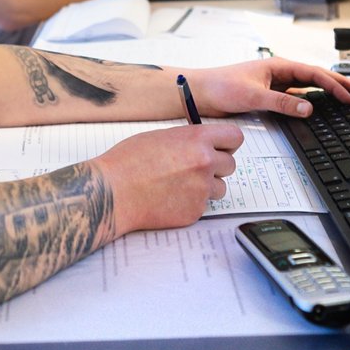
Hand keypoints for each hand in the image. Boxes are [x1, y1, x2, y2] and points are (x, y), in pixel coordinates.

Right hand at [94, 123, 242, 234]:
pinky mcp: (195, 212)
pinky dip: (191, 203)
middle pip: (230, 165)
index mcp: (197, 139)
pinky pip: (203, 206)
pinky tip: (169, 198)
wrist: (114, 192)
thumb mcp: (162, 137)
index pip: (235, 137)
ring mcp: (201, 189)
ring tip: (179, 185)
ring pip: (220, 188)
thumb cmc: (129, 161)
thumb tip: (202, 144)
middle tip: (195, 169)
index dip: (228, 143)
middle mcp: (205, 163)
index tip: (221, 147)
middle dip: (216, 167)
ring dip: (206, 187)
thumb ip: (188, 140)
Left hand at [188, 58, 349, 118]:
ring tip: (348, 98)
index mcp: (278, 66)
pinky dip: (312, 101)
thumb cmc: (220, 86)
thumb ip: (282, 103)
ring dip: (328, 92)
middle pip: (316, 78)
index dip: (335, 85)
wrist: (198, 92)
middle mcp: (279, 73)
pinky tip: (320, 107)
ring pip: (308, 87)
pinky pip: (297, 97)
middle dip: (340, 84)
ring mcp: (275, 84)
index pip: (315, 74)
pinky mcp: (269, 95)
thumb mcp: (253, 96)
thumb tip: (309, 108)